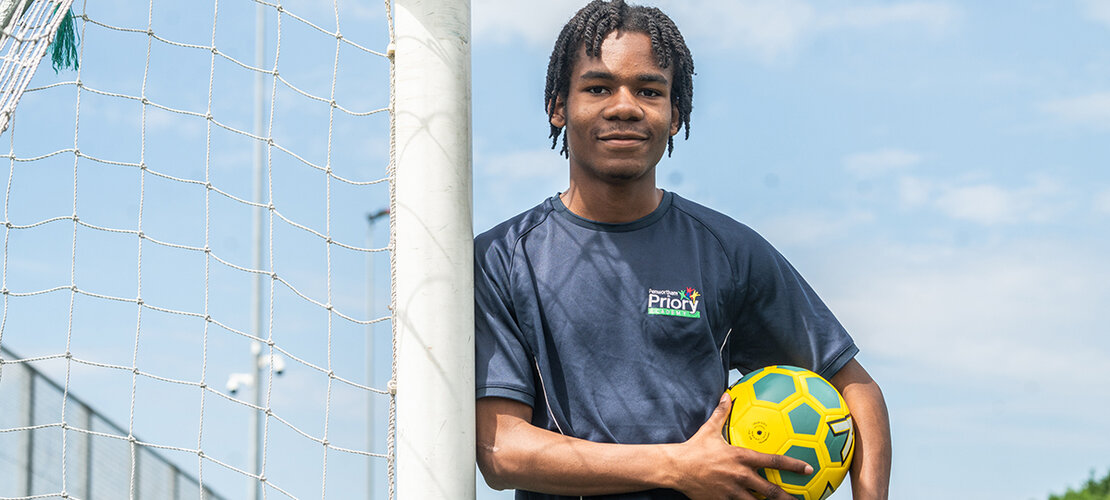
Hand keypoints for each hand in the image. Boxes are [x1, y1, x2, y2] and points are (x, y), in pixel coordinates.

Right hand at [671, 393, 812, 499]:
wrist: (676, 469)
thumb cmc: (694, 449)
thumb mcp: (710, 429)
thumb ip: (722, 413)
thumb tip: (727, 395)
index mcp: (741, 458)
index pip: (773, 461)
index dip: (793, 466)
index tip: (808, 469)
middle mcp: (740, 476)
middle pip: (771, 491)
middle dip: (788, 498)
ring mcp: (732, 492)